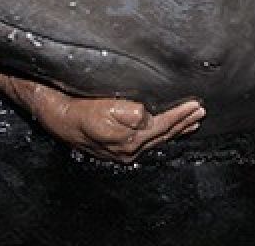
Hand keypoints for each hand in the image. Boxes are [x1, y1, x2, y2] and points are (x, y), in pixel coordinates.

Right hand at [56, 95, 205, 163]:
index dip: (180, 114)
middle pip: (163, 134)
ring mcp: (121, 150)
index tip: (195, 104)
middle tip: (200, 112)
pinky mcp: (115, 146)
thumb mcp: (103, 109)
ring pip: (156, 139)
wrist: (53, 115)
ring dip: (175, 129)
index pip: (163, 125)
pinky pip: (146, 140)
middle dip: (183, 123)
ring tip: (191, 122)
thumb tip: (147, 116)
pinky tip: (163, 130)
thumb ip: (129, 114)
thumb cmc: (75, 109)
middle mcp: (127, 149)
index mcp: (128, 140)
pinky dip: (161, 134)